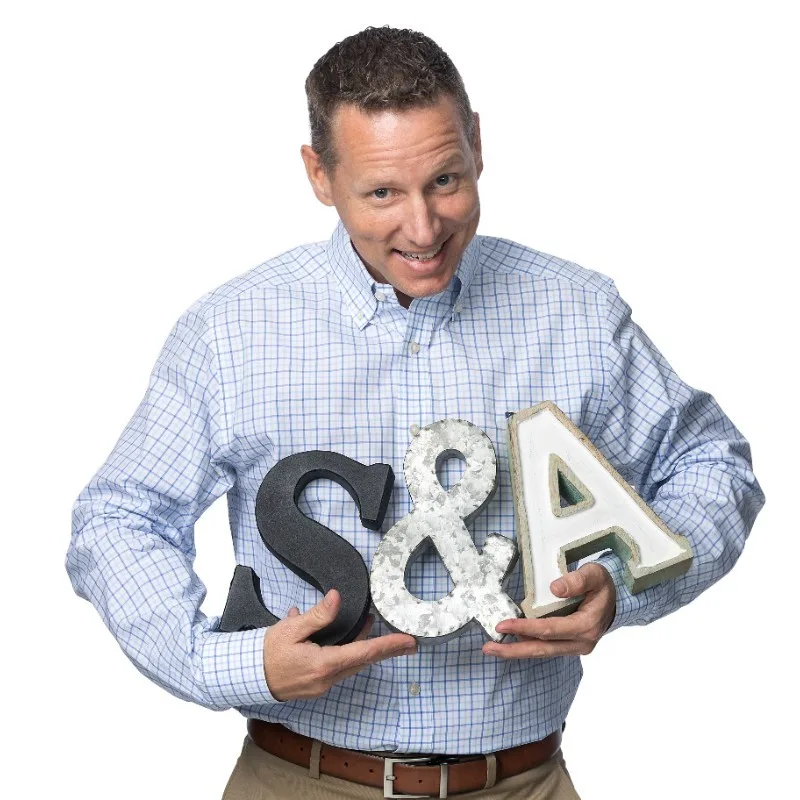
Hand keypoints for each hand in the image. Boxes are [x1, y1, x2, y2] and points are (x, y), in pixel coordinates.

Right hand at [263, 589, 416, 700]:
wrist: (245, 676)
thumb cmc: (266, 653)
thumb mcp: (291, 628)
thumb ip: (318, 615)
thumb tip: (338, 598)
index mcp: (323, 664)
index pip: (364, 653)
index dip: (389, 646)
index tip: (409, 642)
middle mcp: (327, 679)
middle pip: (362, 660)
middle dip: (384, 648)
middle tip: (406, 641)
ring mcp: (321, 685)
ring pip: (350, 663)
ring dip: (362, 646)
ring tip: (369, 625)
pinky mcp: (315, 685)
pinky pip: (336, 666)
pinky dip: (342, 650)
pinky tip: (335, 634)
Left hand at [483, 563, 615, 658]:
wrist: (616, 600)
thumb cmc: (602, 585)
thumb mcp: (595, 575)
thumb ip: (577, 580)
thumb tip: (555, 588)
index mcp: (587, 625)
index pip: (550, 630)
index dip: (525, 628)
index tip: (503, 624)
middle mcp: (581, 642)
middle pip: (542, 649)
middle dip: (514, 650)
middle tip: (488, 648)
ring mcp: (575, 647)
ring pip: (542, 652)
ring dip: (517, 651)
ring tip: (492, 649)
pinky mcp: (569, 645)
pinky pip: (546, 648)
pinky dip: (527, 646)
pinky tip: (510, 643)